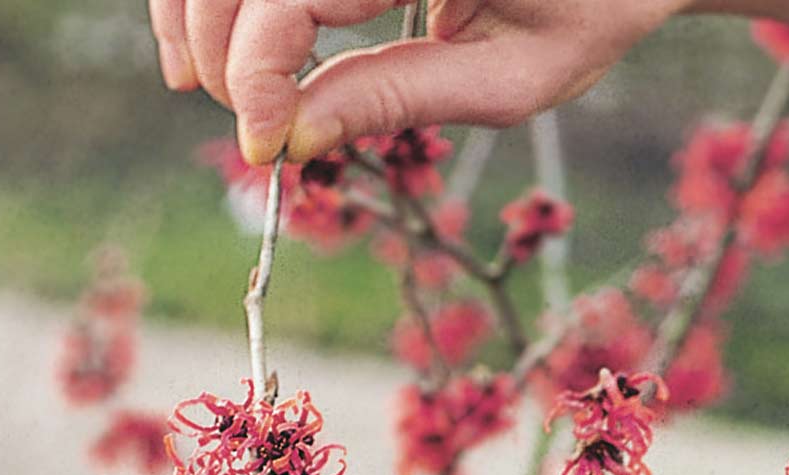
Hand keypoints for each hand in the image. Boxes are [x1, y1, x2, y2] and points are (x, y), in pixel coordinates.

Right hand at [149, 0, 685, 164]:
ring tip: (207, 81)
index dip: (257, 70)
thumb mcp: (512, 75)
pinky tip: (226, 36)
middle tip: (251, 128)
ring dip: (200, 8)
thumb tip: (291, 139)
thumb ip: (397, 96)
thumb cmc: (588, 6)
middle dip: (223, 48)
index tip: (264, 146)